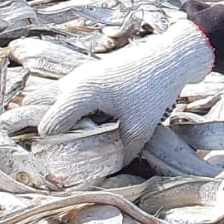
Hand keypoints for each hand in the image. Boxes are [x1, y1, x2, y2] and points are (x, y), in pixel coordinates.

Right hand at [37, 21, 213, 159]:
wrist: (173, 56)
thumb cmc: (156, 88)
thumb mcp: (141, 126)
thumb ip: (124, 151)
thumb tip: (114, 168)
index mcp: (80, 94)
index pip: (49, 126)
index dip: (57, 143)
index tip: (74, 151)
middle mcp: (75, 81)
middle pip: (50, 112)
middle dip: (61, 129)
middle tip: (81, 142)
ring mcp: (83, 74)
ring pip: (62, 101)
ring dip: (72, 117)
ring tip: (95, 129)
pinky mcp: (93, 72)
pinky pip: (75, 94)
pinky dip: (82, 106)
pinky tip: (104, 115)